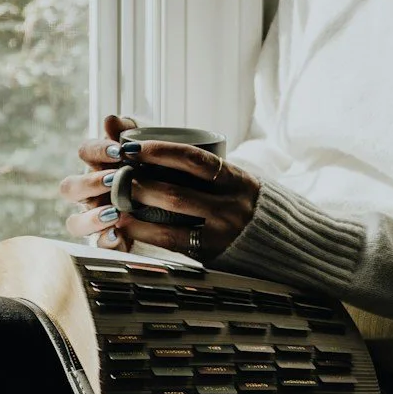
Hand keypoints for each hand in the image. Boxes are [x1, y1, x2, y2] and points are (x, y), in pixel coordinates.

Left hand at [58, 115, 260, 260]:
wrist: (279, 241)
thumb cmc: (241, 201)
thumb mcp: (233, 178)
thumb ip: (201, 163)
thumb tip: (152, 141)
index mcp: (237, 179)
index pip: (194, 160)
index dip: (160, 152)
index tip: (131, 146)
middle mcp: (231, 205)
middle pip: (177, 191)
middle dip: (140, 181)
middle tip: (114, 173)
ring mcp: (222, 232)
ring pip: (171, 216)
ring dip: (136, 205)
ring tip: (113, 197)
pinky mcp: (210, 253)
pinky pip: (171, 240)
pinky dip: (144, 231)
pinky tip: (125, 224)